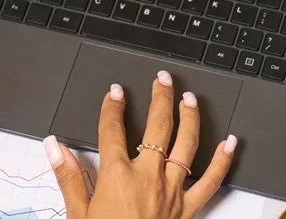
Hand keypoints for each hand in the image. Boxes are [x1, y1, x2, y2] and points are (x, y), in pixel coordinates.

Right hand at [45, 71, 236, 218]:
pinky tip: (231, 142)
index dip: (113, 108)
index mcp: (117, 176)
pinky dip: (223, 160)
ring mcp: (171, 190)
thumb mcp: (77, 213)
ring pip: (186, 145)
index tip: (115, 93)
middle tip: (163, 79)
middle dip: (160, 98)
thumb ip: (68, 176)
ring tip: (190, 99)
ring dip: (190, 118)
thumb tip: (54, 146)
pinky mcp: (187, 207)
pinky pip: (210, 180)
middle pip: (158, 127)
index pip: (113, 131)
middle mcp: (147, 177)